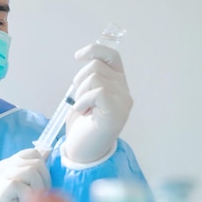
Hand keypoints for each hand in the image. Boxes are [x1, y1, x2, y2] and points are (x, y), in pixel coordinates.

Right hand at [0, 148, 50, 201]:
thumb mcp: (24, 190)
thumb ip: (33, 174)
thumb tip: (48, 153)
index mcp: (8, 166)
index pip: (33, 153)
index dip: (44, 168)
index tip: (42, 186)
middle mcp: (3, 168)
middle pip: (36, 161)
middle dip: (45, 179)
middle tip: (39, 198)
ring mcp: (0, 177)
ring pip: (32, 170)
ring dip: (39, 187)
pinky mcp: (1, 189)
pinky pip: (23, 184)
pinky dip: (30, 196)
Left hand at [63, 43, 132, 164]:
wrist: (84, 151)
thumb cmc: (84, 124)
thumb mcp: (86, 95)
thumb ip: (92, 79)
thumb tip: (85, 58)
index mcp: (117, 84)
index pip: (112, 56)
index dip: (94, 50)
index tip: (77, 57)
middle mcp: (124, 90)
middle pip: (97, 66)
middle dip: (80, 81)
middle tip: (81, 101)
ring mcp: (122, 101)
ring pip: (95, 77)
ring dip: (80, 93)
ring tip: (84, 109)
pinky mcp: (116, 112)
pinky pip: (97, 92)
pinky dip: (83, 101)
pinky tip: (83, 113)